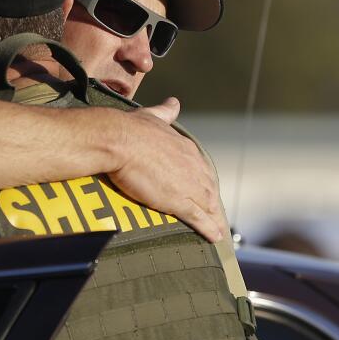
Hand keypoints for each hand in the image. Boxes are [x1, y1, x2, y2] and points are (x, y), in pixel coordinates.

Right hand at [107, 97, 226, 242]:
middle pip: (209, 189)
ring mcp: (189, 185)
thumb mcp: (152, 116)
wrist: (119, 141)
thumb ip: (165, 112)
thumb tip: (174, 103)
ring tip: (218, 231)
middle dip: (212, 203)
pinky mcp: (179, 201)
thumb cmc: (131, 128)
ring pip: (208, 205)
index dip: (203, 181)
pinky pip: (198, 218)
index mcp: (186, 148)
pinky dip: (208, 228)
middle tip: (215, 215)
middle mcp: (193, 166)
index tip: (204, 190)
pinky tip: (214, 236)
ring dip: (214, 219)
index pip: (201, 169)